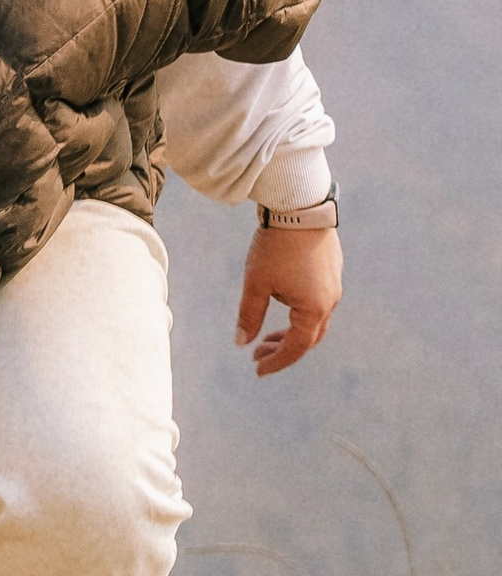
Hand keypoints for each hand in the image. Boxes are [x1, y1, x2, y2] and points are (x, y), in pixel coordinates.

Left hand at [236, 221, 341, 375]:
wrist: (299, 206)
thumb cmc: (276, 247)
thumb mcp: (256, 283)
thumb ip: (249, 316)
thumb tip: (242, 343)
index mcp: (314, 310)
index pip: (296, 348)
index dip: (276, 362)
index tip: (257, 369)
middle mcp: (330, 301)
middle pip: (309, 337)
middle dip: (283, 349)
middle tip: (258, 354)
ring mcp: (334, 284)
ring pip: (315, 319)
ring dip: (292, 330)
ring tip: (267, 334)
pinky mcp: (332, 269)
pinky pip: (318, 301)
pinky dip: (300, 312)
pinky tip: (281, 303)